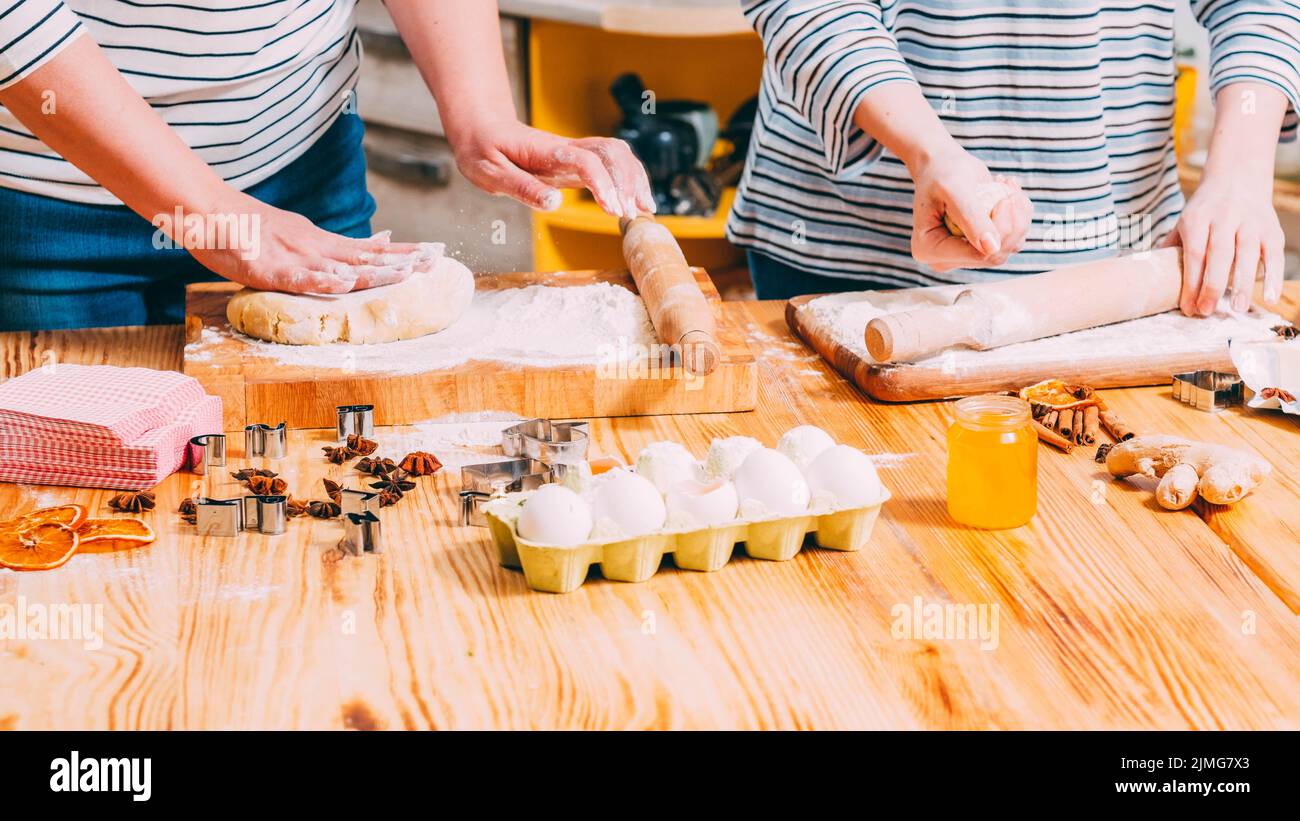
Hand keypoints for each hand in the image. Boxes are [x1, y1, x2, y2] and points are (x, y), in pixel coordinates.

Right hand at [186, 194, 436, 293]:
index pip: (371, 251)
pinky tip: (342, 283)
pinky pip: (298, 276)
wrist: (207, 208)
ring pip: (341, 267)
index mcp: (323, 242)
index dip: (403, 254)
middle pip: (367, 258)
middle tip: (436, 262)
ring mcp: (294, 257)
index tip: (434, 255)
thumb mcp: (302, 232)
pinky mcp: (269, 267)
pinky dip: (321, 280)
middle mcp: (315, 247)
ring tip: (407, 273)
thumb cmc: (251, 227)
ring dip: (374, 271)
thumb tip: (382, 241)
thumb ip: (339, 245)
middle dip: (403, 262)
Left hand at [451, 119, 654, 216]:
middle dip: (628, 181)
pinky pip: (611, 163)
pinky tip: (636, 201)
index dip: (603, 184)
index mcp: (545, 150)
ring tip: (644, 209)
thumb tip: (553, 204)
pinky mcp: (577, 160)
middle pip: (610, 153)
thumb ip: (521, 187)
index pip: (585, 161)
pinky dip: (629, 179)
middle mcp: (565, 148)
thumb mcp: (489, 172)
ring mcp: (574, 152)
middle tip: (632, 213)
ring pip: (616, 155)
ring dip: (634, 179)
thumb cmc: (482, 149)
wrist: (481, 126)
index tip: (613, 209)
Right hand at [910, 146, 1031, 272]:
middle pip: (995, 255)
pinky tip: (1009, 193)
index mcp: (930, 250)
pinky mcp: (981, 247)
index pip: (976, 255)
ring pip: (1008, 248)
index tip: (1006, 199)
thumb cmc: (942, 172)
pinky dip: (1019, 216)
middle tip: (1010, 190)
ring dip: (1018, 216)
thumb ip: (972, 220)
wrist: (943, 164)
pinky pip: (1012, 240)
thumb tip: (992, 249)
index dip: (1000, 230)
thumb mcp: (954, 191)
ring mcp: (965, 255)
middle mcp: (947, 259)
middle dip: (1012, 223)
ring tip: (1008, 187)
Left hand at [1160, 175, 1283, 314]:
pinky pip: (1275, 254)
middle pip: (1220, 254)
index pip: (1194, 254)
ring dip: (1243, 283)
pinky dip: (1274, 276)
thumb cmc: (1206, 210)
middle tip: (1207, 310)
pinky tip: (1269, 297)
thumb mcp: (1184, 221)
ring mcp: (1251, 222)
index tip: (1187, 307)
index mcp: (1198, 218)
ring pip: (1249, 253)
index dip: (1191, 282)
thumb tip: (1149, 276)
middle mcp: (1226, 218)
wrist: (1238, 177)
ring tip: (1237, 308)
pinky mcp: (1272, 228)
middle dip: (1213, 285)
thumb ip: (1172, 247)